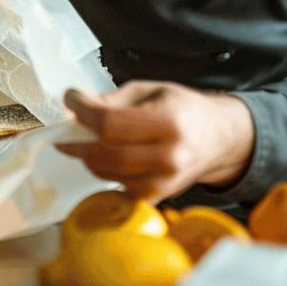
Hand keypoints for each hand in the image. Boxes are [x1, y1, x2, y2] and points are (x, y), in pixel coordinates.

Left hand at [55, 80, 254, 201]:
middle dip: (79, 138)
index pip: (110, 122)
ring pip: (107, 172)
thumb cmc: (183, 110)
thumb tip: (79, 107)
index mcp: (169, 122)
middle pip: (105, 152)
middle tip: (69, 127)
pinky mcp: (157, 196)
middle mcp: (169, 156)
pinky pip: (117, 185)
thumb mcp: (152, 90)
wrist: (217, 138)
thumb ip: (114, 99)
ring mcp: (164, 181)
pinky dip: (105, 169)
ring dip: (88, 155)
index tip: (71, 98)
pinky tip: (105, 156)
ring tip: (85, 139)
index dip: (83, 111)